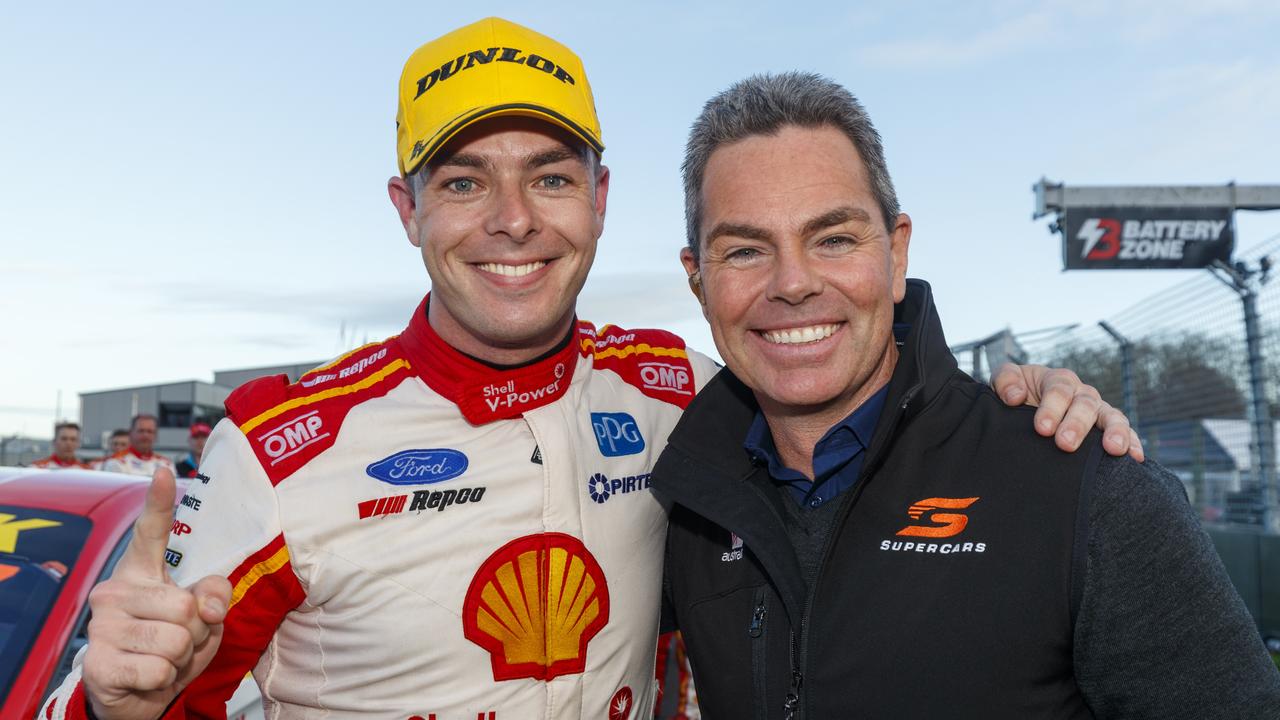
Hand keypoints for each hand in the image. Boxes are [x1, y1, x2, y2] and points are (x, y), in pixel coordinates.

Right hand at [82, 469, 231, 719]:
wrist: (139, 696)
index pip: (151, 532)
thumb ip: (213, 596)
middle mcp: (114, 591)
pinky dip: (164, 680)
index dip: (159, 502)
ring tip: (163, 659)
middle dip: (196, 632)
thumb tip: (206, 605)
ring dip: (182, 658)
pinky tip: (147, 678)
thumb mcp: (204, 618)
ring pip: (177, 639)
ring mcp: (101, 625)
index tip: (165, 470)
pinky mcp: (98, 662)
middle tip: (178, 641)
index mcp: (141, 572)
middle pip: (187, 606)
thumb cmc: (172, 647)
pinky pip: (160, 669)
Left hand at [992, 363, 1143, 461]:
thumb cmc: (1017, 395)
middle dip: (1076, 424)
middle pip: (1085, 405)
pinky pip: (1126, 434)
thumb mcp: (1005, 381)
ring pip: (1112, 417)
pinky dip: (1133, 443)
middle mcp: (1082, 394)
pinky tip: (1135, 457)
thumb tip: (1015, 396)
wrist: (1024, 412)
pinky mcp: (1107, 431)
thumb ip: (1005, 380)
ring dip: (1114, 432)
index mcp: (1059, 380)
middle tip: (1064, 443)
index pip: (1058, 391)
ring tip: (1114, 449)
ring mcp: (1098, 412)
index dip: (1051, 408)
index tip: (1041, 429)